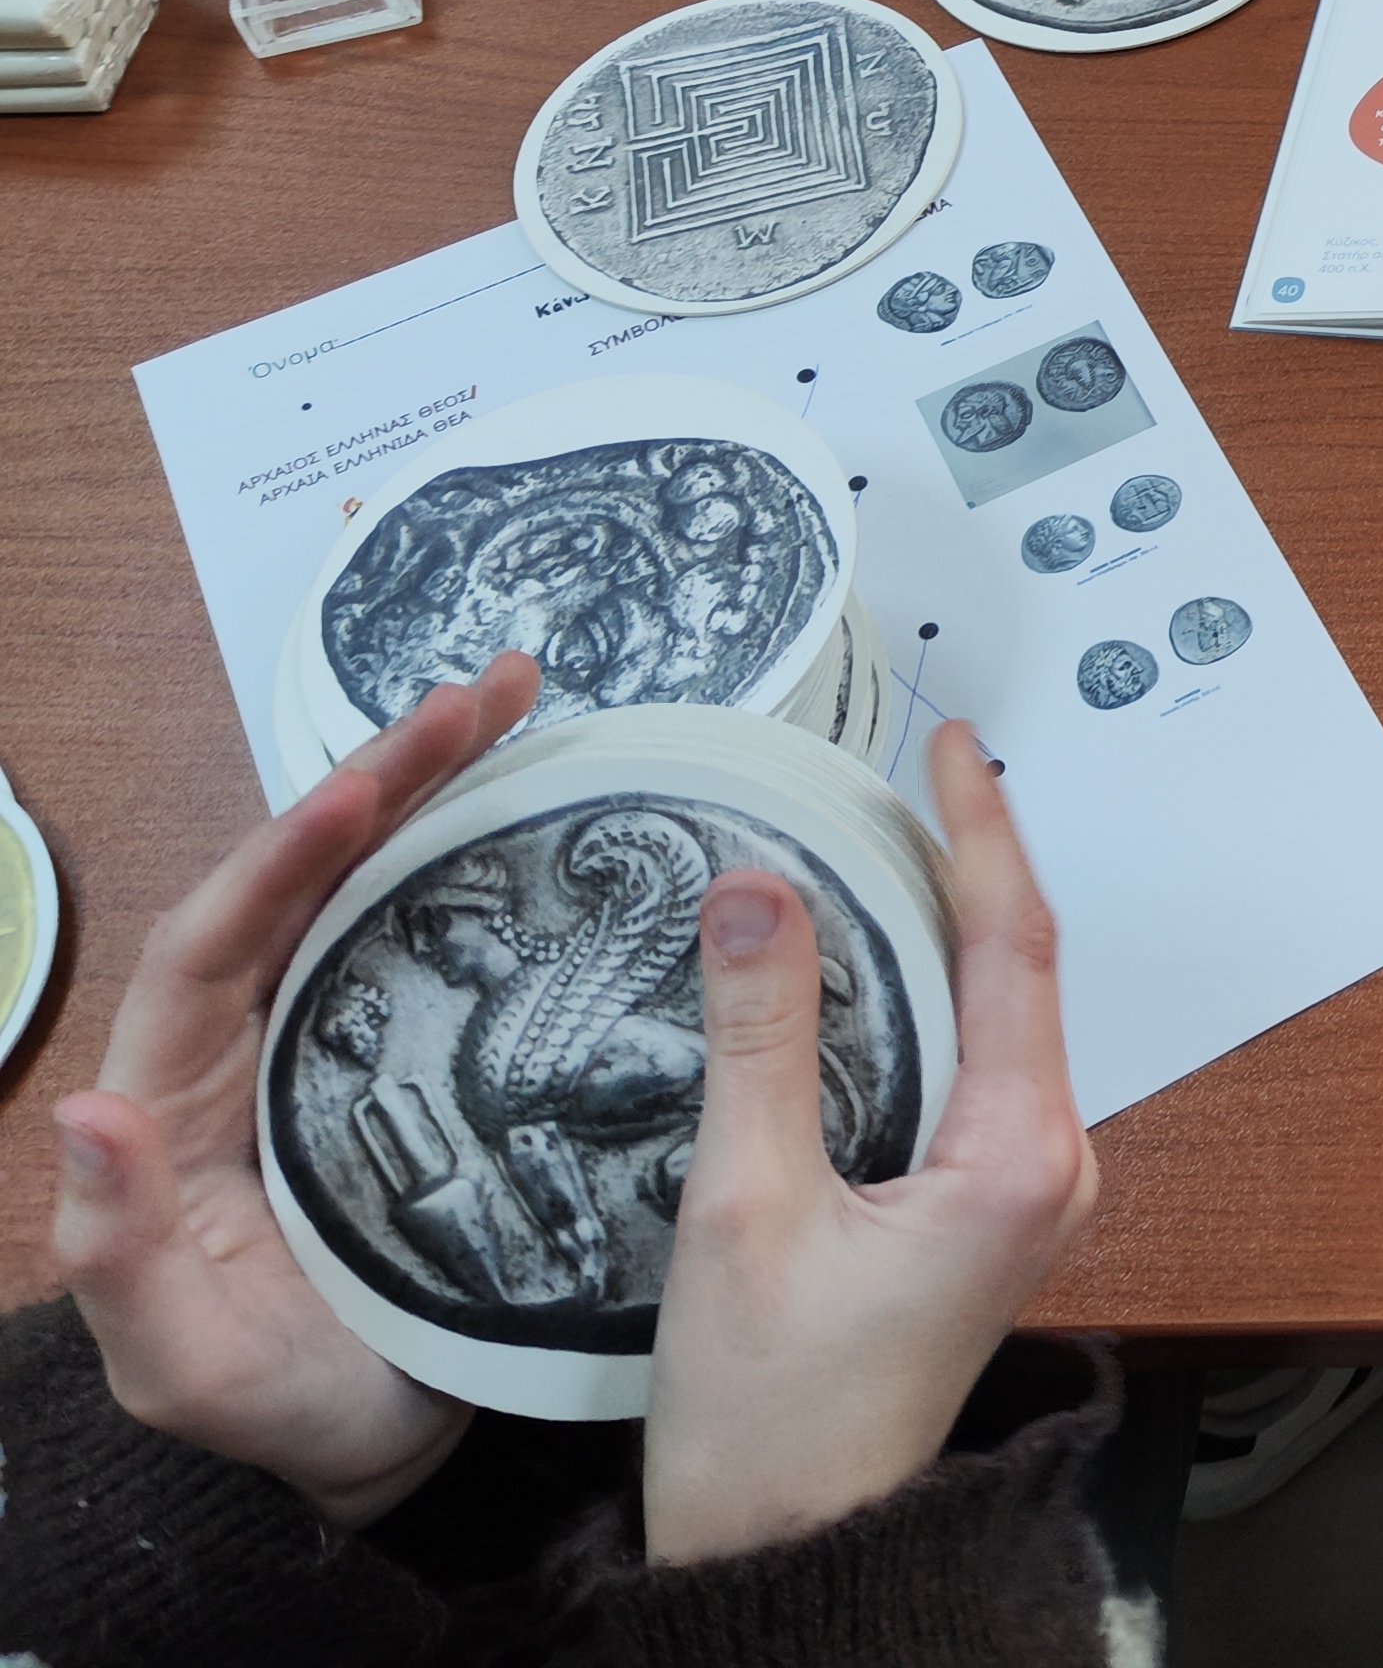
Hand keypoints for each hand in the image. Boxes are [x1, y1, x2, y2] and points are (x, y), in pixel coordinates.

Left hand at [50, 654, 543, 1528]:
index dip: (279, 858)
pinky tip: (538, 794)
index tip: (361, 786)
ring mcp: (329, 1040)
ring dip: (433, 783)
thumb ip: (116, 1254)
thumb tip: (85, 1112)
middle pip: (294, 880)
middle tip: (481, 691)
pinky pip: (430, 927)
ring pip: (364, 882)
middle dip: (380, 773)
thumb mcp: (182, 1365)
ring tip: (515, 699)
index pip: (211, 948)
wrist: (381, 1451)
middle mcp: (242, 1049)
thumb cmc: (281, 1409)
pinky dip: (475, 847)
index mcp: (174, 1107)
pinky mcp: (413, 1051)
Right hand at [641, 721, 1096, 1565]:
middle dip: (963, 863)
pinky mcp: (979, 1211)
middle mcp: (1046, 1163)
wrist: (790, 1549)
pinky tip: (864, 961)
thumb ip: (761, 1040)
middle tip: (906, 767)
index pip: (1014, 945)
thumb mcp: (746, 1208)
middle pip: (1015, 970)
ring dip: (939, 929)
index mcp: (1018, 1154)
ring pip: (991, 1018)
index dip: (979, 831)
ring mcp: (1019, 1189)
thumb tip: (758, 891)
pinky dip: (920, 999)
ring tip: (882, 833)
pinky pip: (965, 1068)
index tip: (952, 746)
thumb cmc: (771, 1418)